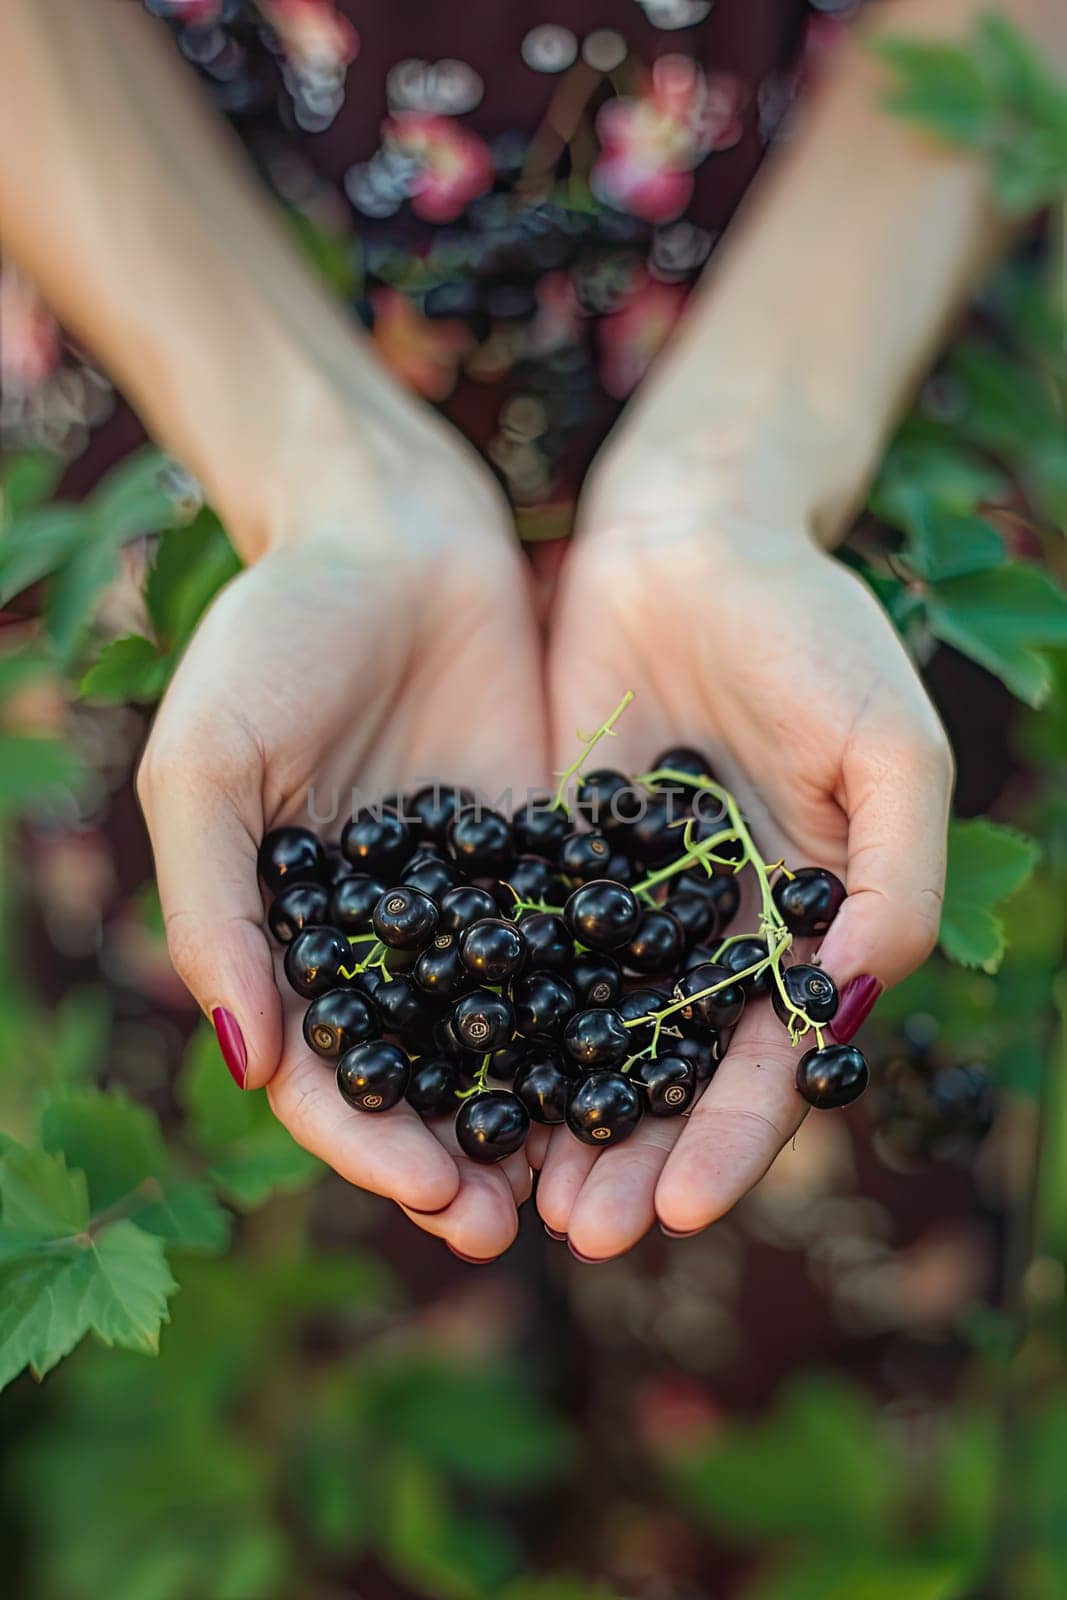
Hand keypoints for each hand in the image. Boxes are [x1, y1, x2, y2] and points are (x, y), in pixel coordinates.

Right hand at [138, 411, 548, 1260]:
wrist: (386, 525)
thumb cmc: (272, 636)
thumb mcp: (209, 766)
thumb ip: (216, 911)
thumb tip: (247, 1069)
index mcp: (294, 934)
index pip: (329, 1071)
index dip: (375, 1143)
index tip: (437, 1193)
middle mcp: (387, 934)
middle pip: (428, 1072)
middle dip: (468, 1154)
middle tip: (521, 1224)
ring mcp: (474, 897)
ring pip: (513, 1029)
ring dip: (547, 1108)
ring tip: (598, 1177)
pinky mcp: (550, 848)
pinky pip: (582, 944)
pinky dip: (611, 1008)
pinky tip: (657, 1059)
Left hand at [538, 445, 952, 1258]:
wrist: (690, 531)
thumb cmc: (808, 625)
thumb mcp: (885, 740)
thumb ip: (895, 871)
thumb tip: (861, 1003)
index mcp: (802, 923)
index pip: (772, 1057)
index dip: (734, 1135)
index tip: (682, 1204)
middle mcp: (709, 932)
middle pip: (671, 1070)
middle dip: (634, 1154)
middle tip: (584, 1233)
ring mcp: (623, 902)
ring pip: (586, 1032)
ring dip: (556, 1115)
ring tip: (512, 1195)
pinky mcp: (544, 857)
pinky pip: (517, 953)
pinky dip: (492, 1020)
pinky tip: (453, 1076)